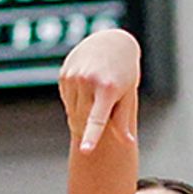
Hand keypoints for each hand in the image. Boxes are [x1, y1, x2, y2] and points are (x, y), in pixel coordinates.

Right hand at [57, 27, 140, 151]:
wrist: (110, 42)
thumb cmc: (124, 72)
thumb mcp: (127, 94)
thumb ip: (123, 121)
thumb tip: (128, 143)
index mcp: (108, 89)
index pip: (98, 120)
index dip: (91, 137)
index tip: (85, 151)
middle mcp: (89, 81)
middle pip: (82, 120)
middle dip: (87, 129)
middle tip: (94, 127)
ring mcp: (74, 77)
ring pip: (72, 111)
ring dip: (80, 116)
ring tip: (93, 102)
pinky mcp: (65, 74)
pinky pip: (67, 99)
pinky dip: (74, 102)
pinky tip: (85, 91)